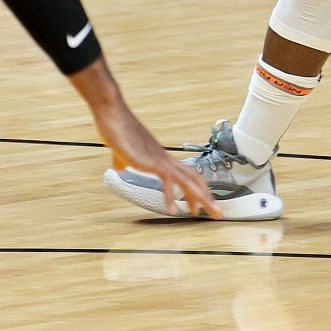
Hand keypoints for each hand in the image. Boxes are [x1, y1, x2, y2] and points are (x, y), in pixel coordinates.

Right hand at [89, 95, 220, 218]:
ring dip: (198, 197)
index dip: (198, 190)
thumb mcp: (122, 153)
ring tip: (204, 214)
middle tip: (217, 214)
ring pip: (187, 180)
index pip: (188, 175)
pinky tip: (174, 211)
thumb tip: (120, 167)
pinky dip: (171, 197)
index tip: (201, 206)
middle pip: (195, 179)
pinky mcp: (151, 162)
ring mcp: (161, 160)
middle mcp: (166, 159)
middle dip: (207, 197)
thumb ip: (123, 160)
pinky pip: (167, 181)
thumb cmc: (117, 131)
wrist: (114, 116)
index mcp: (163, 158)